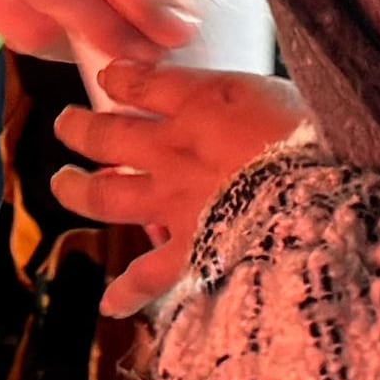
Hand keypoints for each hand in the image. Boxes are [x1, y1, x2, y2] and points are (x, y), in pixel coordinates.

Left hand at [53, 61, 311, 315]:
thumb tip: (255, 100)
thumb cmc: (316, 139)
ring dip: (77, 190)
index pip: (144, 82)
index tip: (111, 77)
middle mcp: (173, 150)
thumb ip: (254, 99)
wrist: (316, 199)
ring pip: (105, 195)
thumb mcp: (286, 94)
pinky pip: (147, 275)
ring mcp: (172, 203)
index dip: (121, 78)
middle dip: (80, 128)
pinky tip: (111, 303)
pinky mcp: (186, 250)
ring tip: (63, 183)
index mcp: (202, 103)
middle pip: (107, 134)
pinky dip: (127, 291)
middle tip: (66, 124)